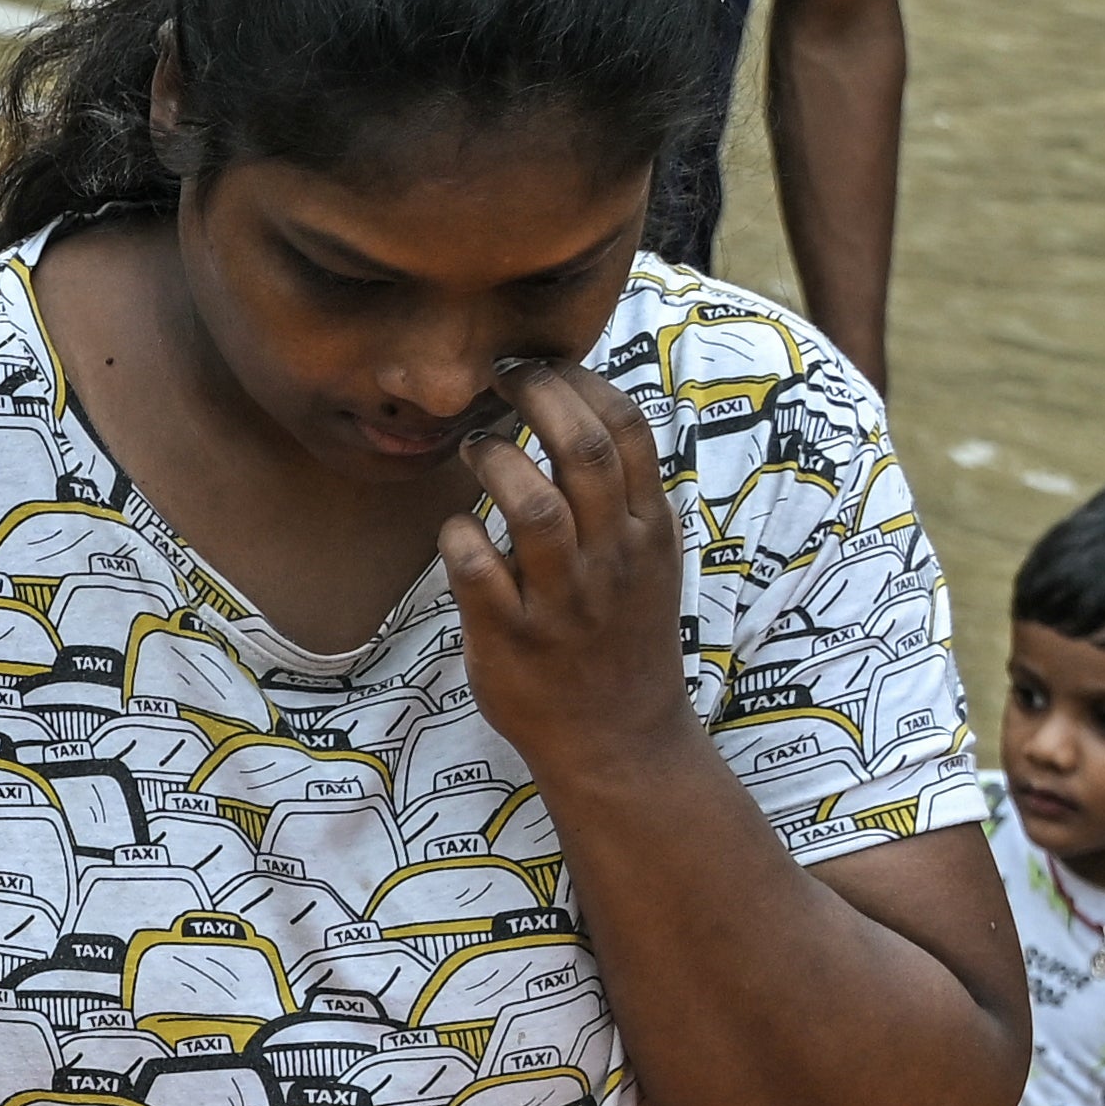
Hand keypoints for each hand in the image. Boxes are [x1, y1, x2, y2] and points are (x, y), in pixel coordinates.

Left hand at [439, 358, 697, 784]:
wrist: (620, 740)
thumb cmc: (620, 637)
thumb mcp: (649, 562)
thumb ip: (627, 496)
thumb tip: (590, 412)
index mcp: (649, 530)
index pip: (627, 430)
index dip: (582, 383)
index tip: (543, 364)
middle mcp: (613, 558)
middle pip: (583, 450)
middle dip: (538, 397)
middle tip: (500, 381)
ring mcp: (564, 599)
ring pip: (533, 504)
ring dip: (495, 460)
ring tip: (473, 448)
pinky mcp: (513, 638)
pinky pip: (477, 569)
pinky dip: (458, 536)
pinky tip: (455, 530)